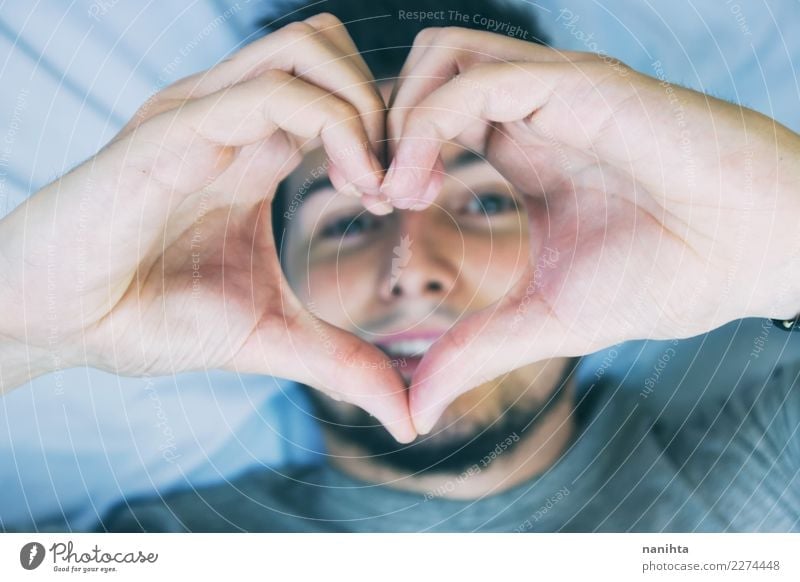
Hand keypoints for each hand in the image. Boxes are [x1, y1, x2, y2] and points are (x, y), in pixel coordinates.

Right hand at [0, 14, 415, 441]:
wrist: (56, 326)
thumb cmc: (150, 318)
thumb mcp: (272, 338)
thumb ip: (344, 365)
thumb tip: (409, 418)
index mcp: (255, 152)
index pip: (340, 92)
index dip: (391, 134)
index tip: (405, 199)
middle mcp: (231, 120)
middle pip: (330, 47)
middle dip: (387, 107)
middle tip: (399, 185)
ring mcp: (201, 117)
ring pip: (307, 48)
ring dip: (365, 109)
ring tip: (374, 186)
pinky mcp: (172, 133)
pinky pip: (268, 93)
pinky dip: (333, 125)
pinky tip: (352, 184)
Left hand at [382, 27, 799, 432]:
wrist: (757, 255)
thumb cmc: (669, 277)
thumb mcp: (545, 320)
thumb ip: (475, 350)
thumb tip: (416, 409)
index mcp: (524, 144)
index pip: (430, 112)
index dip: (389, 151)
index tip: (377, 206)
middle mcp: (533, 106)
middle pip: (423, 70)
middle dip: (377, 124)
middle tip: (372, 193)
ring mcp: (556, 88)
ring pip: (441, 55)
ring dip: (398, 116)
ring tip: (395, 190)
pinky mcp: (582, 86)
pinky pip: (480, 80)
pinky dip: (430, 123)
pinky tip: (418, 185)